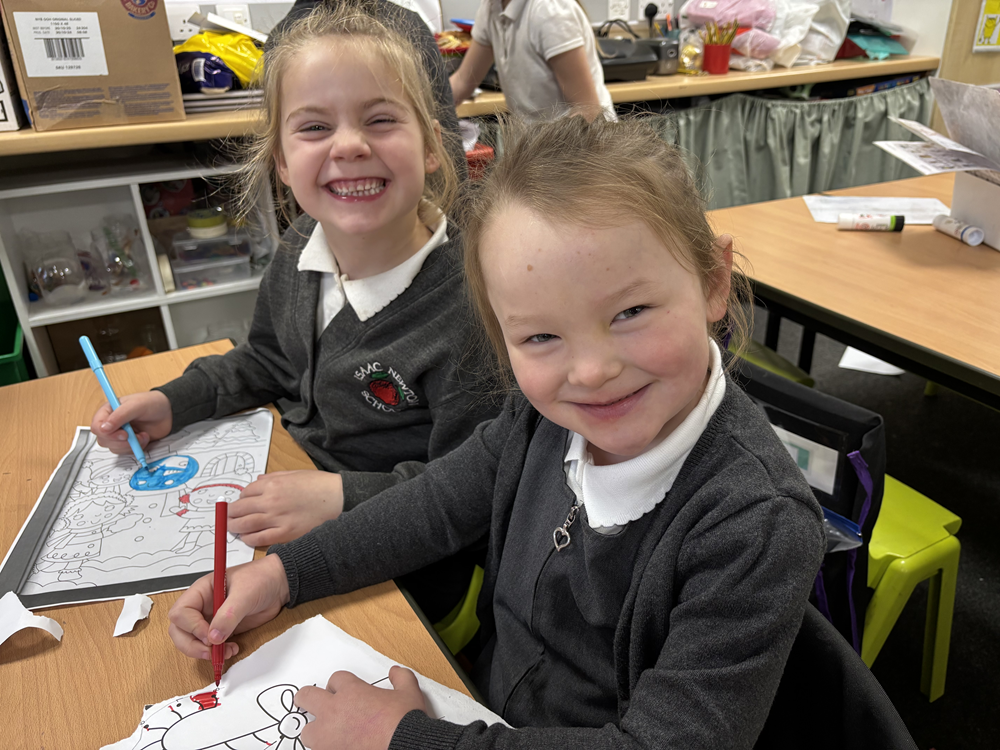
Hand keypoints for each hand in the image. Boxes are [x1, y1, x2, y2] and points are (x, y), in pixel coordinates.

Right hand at [91, 390, 171, 453]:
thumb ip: (119, 416)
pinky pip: (125, 452)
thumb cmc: (152, 403)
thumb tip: (103, 428)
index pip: (96, 426)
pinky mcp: (128, 442)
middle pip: (103, 440)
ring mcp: (119, 434)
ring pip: (114, 448)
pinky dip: (136, 448)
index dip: (107, 433)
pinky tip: (144, 438)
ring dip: (130, 445)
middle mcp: (111, 423)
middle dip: (121, 441)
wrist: (168, 412)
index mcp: (108, 411)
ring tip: (142, 435)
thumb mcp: (136, 405)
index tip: (123, 434)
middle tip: (134, 435)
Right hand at [167, 554, 289, 659]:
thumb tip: (213, 637)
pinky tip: (231, 649)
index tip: (209, 635)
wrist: (279, 584)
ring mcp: (211, 619)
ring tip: (224, 652)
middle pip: (179, 631)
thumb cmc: (261, 578)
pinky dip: (217, 653)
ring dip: (204, 652)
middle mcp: (202, 606)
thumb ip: (228, 615)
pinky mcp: (222, 630)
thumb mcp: (245, 593)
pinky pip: (210, 646)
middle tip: (210, 651)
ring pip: (192, 641)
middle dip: (191, 645)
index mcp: (201, 591)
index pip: (180, 613)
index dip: (191, 627)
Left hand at [228, 471, 344, 546]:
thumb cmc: (319, 485)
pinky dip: (248, 539)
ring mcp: (276, 518)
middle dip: (231, 514)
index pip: (246, 492)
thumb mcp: (295, 474)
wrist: (338, 499)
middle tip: (228, 517)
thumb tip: (257, 481)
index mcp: (273, 483)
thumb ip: (273, 477)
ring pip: (244, 525)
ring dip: (234, 527)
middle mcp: (270, 501)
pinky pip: (258, 538)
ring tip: (231, 528)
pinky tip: (247, 538)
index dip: (240, 498)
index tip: (240, 503)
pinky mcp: (284, 533)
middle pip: (240, 509)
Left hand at [295, 666, 427, 749]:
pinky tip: (336, 748)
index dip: (340, 685)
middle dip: (307, 698)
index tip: (344, 691)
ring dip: (316, 730)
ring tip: (326, 735)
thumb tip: (396, 671)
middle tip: (310, 702)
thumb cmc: (404, 722)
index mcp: (352, 692)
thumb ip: (401, 678)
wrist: (405, 747)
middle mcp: (335, 710)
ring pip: (307, 730)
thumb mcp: (409, 692)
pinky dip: (326, 749)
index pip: (335, 679)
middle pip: (307, 696)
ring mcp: (329, 736)